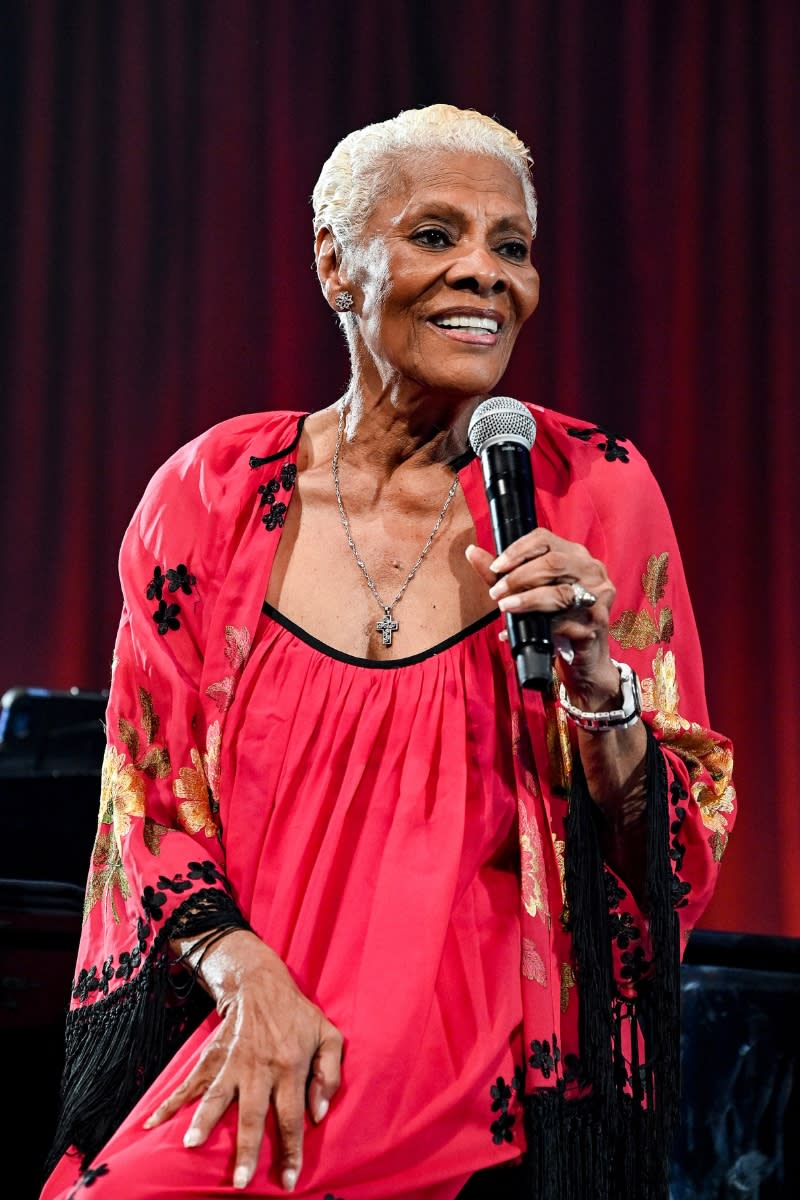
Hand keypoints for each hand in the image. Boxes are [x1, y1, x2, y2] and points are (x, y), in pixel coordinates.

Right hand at [144, 930, 342, 1191]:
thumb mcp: (328, 1036)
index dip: (291, 1150)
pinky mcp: (213, 1057)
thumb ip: (331, 1074)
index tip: (288, 1181)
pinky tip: (153, 1123)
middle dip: (246, 1149)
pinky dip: (170, 1102)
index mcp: (290, 1067)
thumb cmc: (298, 1015)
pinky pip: (190, 1082)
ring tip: (191, 1144)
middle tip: (240, 1181)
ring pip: (217, 1096)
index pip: (291, 1116)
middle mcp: (260, 1068)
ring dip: (204, 1120)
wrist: (261, 983)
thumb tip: (319, 1114)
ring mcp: (234, 1062)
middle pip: (253, 1114)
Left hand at [465, 530, 619, 708]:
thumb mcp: (527, 593)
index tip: (495, 567)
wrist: (583, 659)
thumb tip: (472, 552)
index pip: (545, 539)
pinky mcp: (596, 623)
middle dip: (519, 577)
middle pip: (554, 562)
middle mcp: (592, 570)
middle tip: (496, 592)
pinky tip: (517, 633)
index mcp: (575, 555)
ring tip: (505, 608)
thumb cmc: (555, 620)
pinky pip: (563, 622)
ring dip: (527, 600)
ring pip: (561, 592)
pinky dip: (536, 627)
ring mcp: (598, 596)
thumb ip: (502, 574)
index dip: (517, 550)